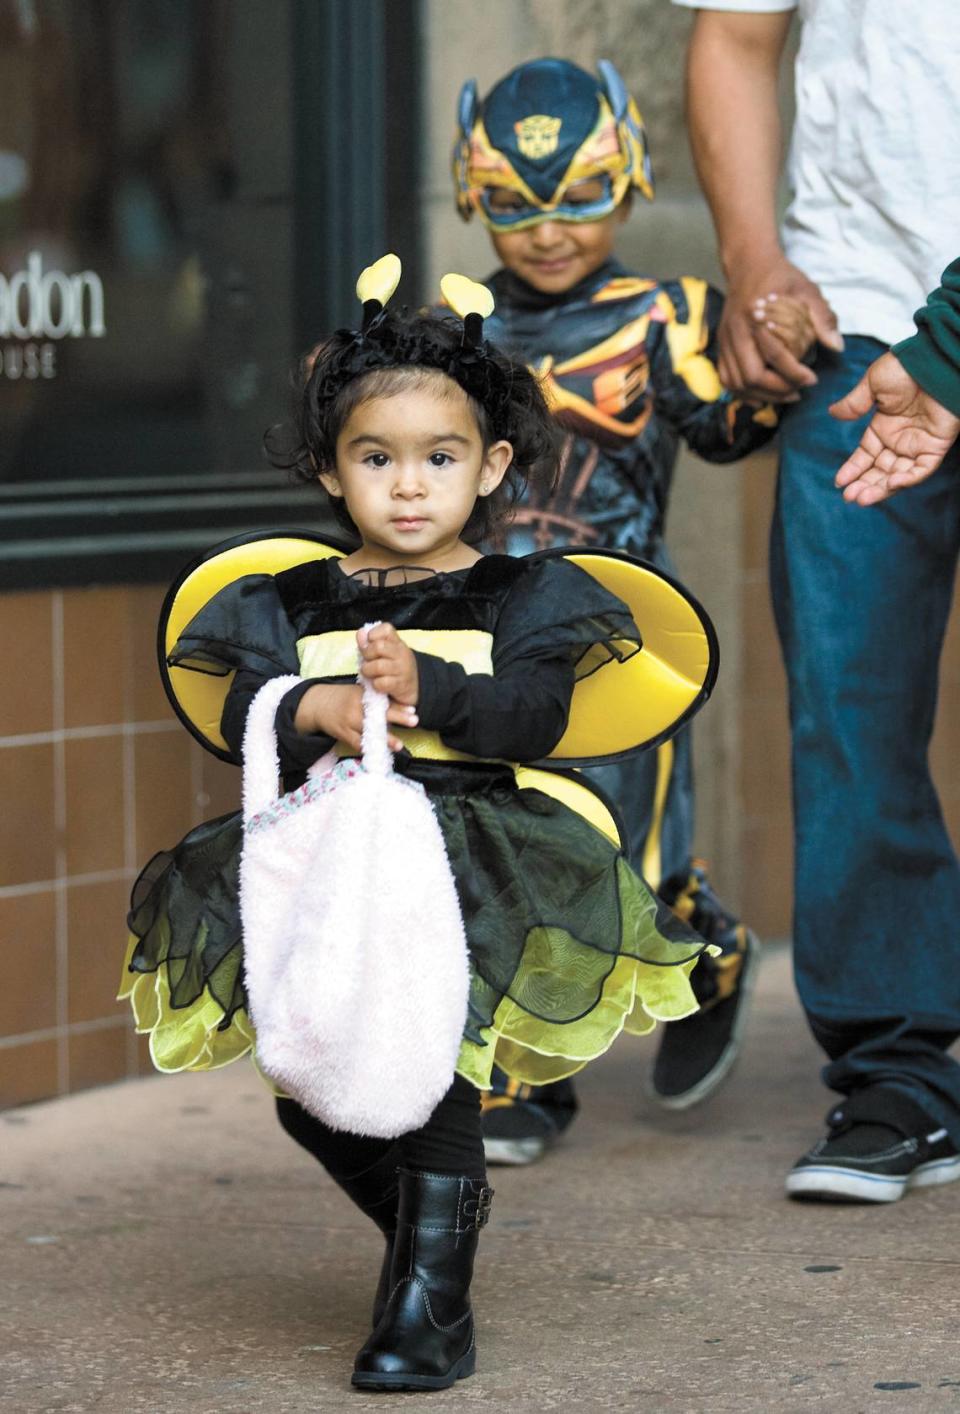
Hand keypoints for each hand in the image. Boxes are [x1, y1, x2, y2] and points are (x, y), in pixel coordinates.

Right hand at [294, 682, 416, 753]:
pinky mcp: (343, 734)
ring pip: (370, 731)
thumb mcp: (358, 693)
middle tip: (414, 720)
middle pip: (379, 714)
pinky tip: (380, 753)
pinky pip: (358, 743)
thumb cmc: (343, 698)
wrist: (317, 705)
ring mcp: (349, 722)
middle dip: (398, 717)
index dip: (399, 706)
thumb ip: (376, 699)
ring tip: (399, 745)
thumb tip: (402, 706)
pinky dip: (369, 748)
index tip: (413, 709)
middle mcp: (356, 707)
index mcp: (361, 695)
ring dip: (386, 739)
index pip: (383, 701)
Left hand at [358, 622, 419, 705]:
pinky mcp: (401, 685)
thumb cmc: (392, 668)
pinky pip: (381, 683)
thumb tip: (361, 633)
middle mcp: (402, 653)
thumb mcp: (383, 653)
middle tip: (367, 661)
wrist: (411, 689)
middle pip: (379, 646)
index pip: (386, 629)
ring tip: (370, 674)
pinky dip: (375, 685)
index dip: (373, 634)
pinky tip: (378, 684)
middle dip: (367, 654)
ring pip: (378, 666)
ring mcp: (403, 669)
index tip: (370, 644)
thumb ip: (370, 643)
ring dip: (368, 671)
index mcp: (397, 642)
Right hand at [721, 252, 843, 401]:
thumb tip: (837, 346)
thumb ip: (823, 318)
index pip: (774, 357)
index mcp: (756, 317)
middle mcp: (736, 332)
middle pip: (751, 377)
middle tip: (798, 392)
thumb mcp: (807, 290)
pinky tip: (762, 394)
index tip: (812, 380)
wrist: (749, 265)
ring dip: (761, 396)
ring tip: (784, 396)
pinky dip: (743, 393)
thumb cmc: (780, 277)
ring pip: (736, 384)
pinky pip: (726, 379)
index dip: (794, 375)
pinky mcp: (721, 347)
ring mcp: (725, 341)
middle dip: (777, 390)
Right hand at [831, 352, 959, 505]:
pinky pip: (921, 470)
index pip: (866, 455)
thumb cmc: (906, 367)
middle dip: (865, 485)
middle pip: (880, 470)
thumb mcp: (873, 383)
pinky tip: (890, 483)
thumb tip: (833, 413)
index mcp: (883, 427)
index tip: (839, 482)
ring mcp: (918, 445)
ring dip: (881, 489)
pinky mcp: (935, 447)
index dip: (853, 469)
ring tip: (862, 498)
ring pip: (898, 475)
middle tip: (850, 497)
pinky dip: (907, 479)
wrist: (934, 364)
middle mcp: (899, 440)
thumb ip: (854, 403)